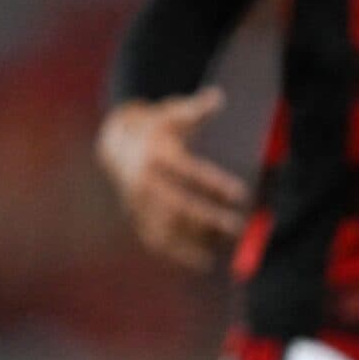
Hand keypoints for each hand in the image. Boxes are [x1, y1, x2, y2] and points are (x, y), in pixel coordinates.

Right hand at [97, 87, 248, 269]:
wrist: (117, 142)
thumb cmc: (158, 126)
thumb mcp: (173, 112)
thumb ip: (196, 108)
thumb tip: (217, 97)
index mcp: (156, 153)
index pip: (190, 172)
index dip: (216, 184)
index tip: (241, 195)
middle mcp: (144, 180)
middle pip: (180, 204)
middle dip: (209, 218)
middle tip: (238, 227)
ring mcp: (137, 202)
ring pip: (167, 227)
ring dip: (195, 241)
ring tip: (223, 250)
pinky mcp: (135, 216)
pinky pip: (156, 240)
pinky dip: (177, 254)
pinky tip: (201, 262)